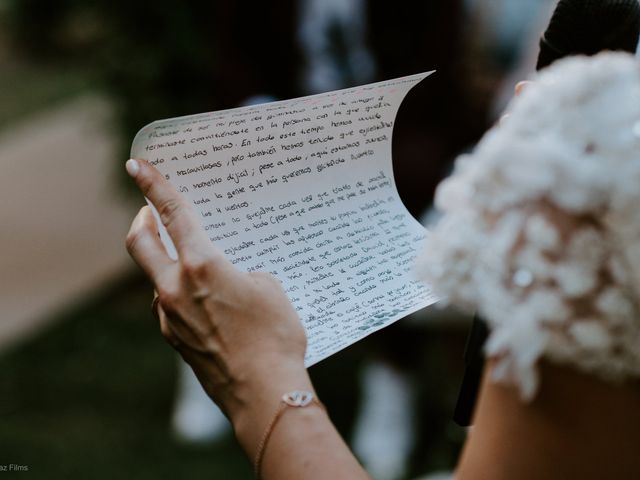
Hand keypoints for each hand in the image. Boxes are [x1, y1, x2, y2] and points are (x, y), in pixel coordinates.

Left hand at [124, 159, 309, 434]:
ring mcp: (169, 318)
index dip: (154, 184)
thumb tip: (229, 279)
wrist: (264, 392)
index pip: (172, 214)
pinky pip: (168, 307)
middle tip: (151, 214)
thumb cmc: (275, 336)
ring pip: (155, 278)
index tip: (137, 165)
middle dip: (142, 221)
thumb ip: (240, 274)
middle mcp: (175, 289)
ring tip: (197, 267)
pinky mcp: (174, 340)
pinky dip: (178, 295)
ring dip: (166, 265)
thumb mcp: (268, 289)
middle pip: (139, 243)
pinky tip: (206, 304)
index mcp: (202, 266)